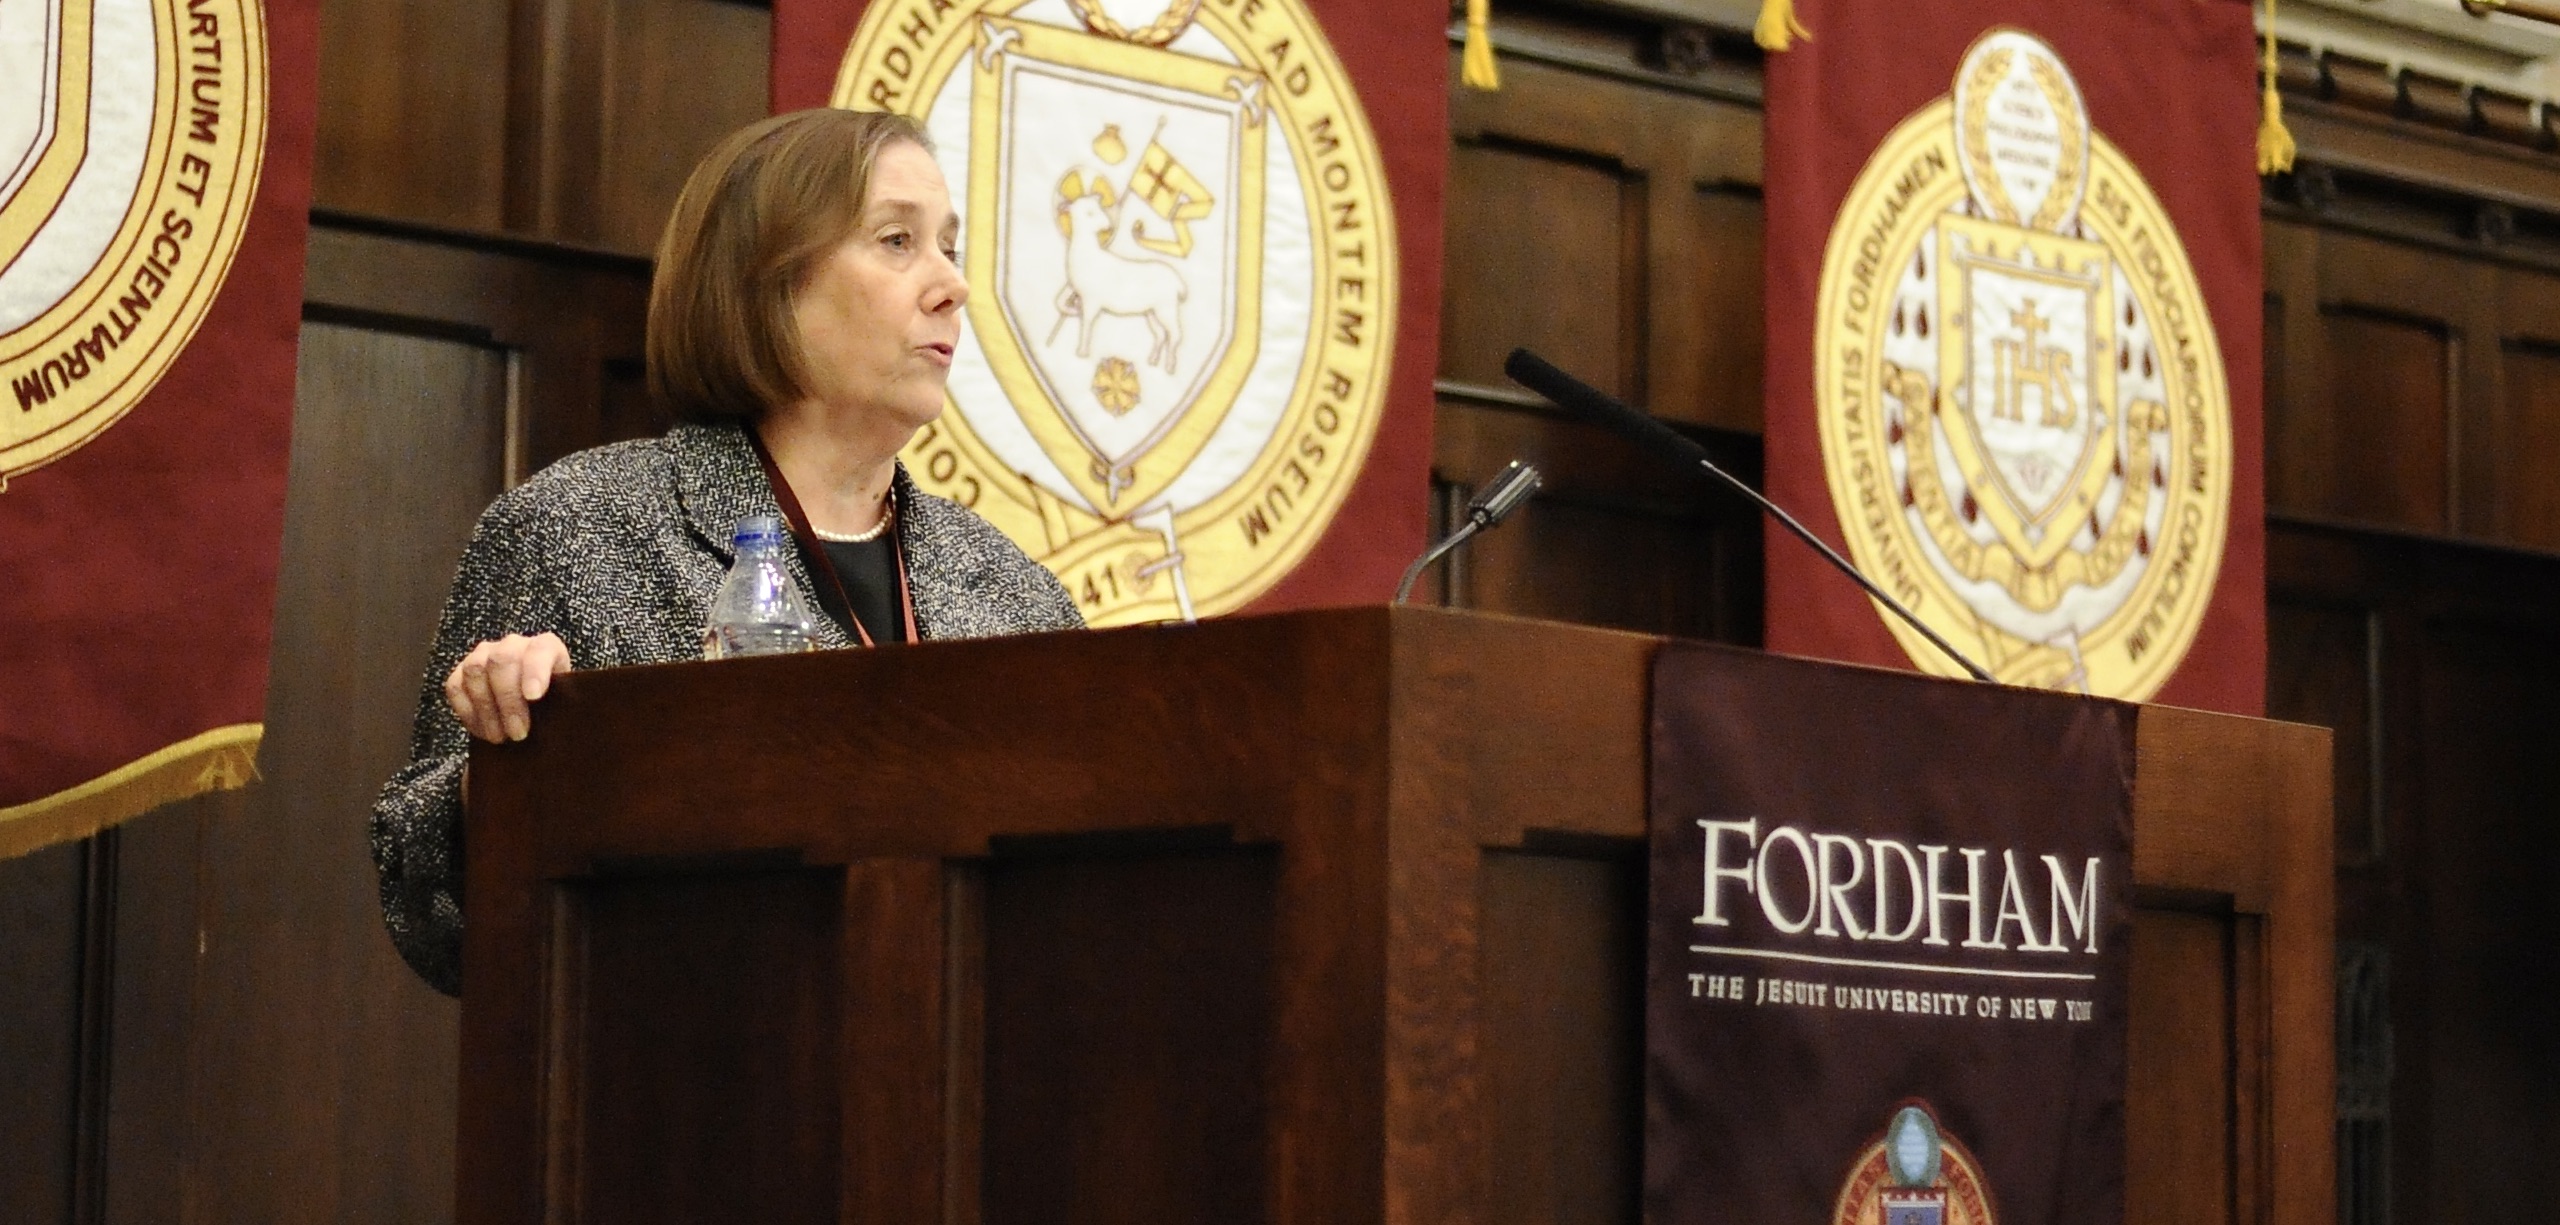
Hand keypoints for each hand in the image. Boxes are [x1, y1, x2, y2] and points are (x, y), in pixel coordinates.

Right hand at [443, 633, 572, 743]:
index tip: (534, 696)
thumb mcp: (569, 703)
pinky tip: (482, 731)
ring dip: (486, 709)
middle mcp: (513, 645)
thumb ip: (572, 705)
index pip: (541, 649)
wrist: (530, 708)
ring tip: (500, 737)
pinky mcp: (461, 672)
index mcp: (546, 647)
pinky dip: (467, 712)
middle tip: (517, 733)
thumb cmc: (555, 706)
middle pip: (502, 661)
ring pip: (476, 671)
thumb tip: (584, 724)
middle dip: (508, 700)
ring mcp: (484, 655)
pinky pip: (455, 686)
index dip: (535, 670)